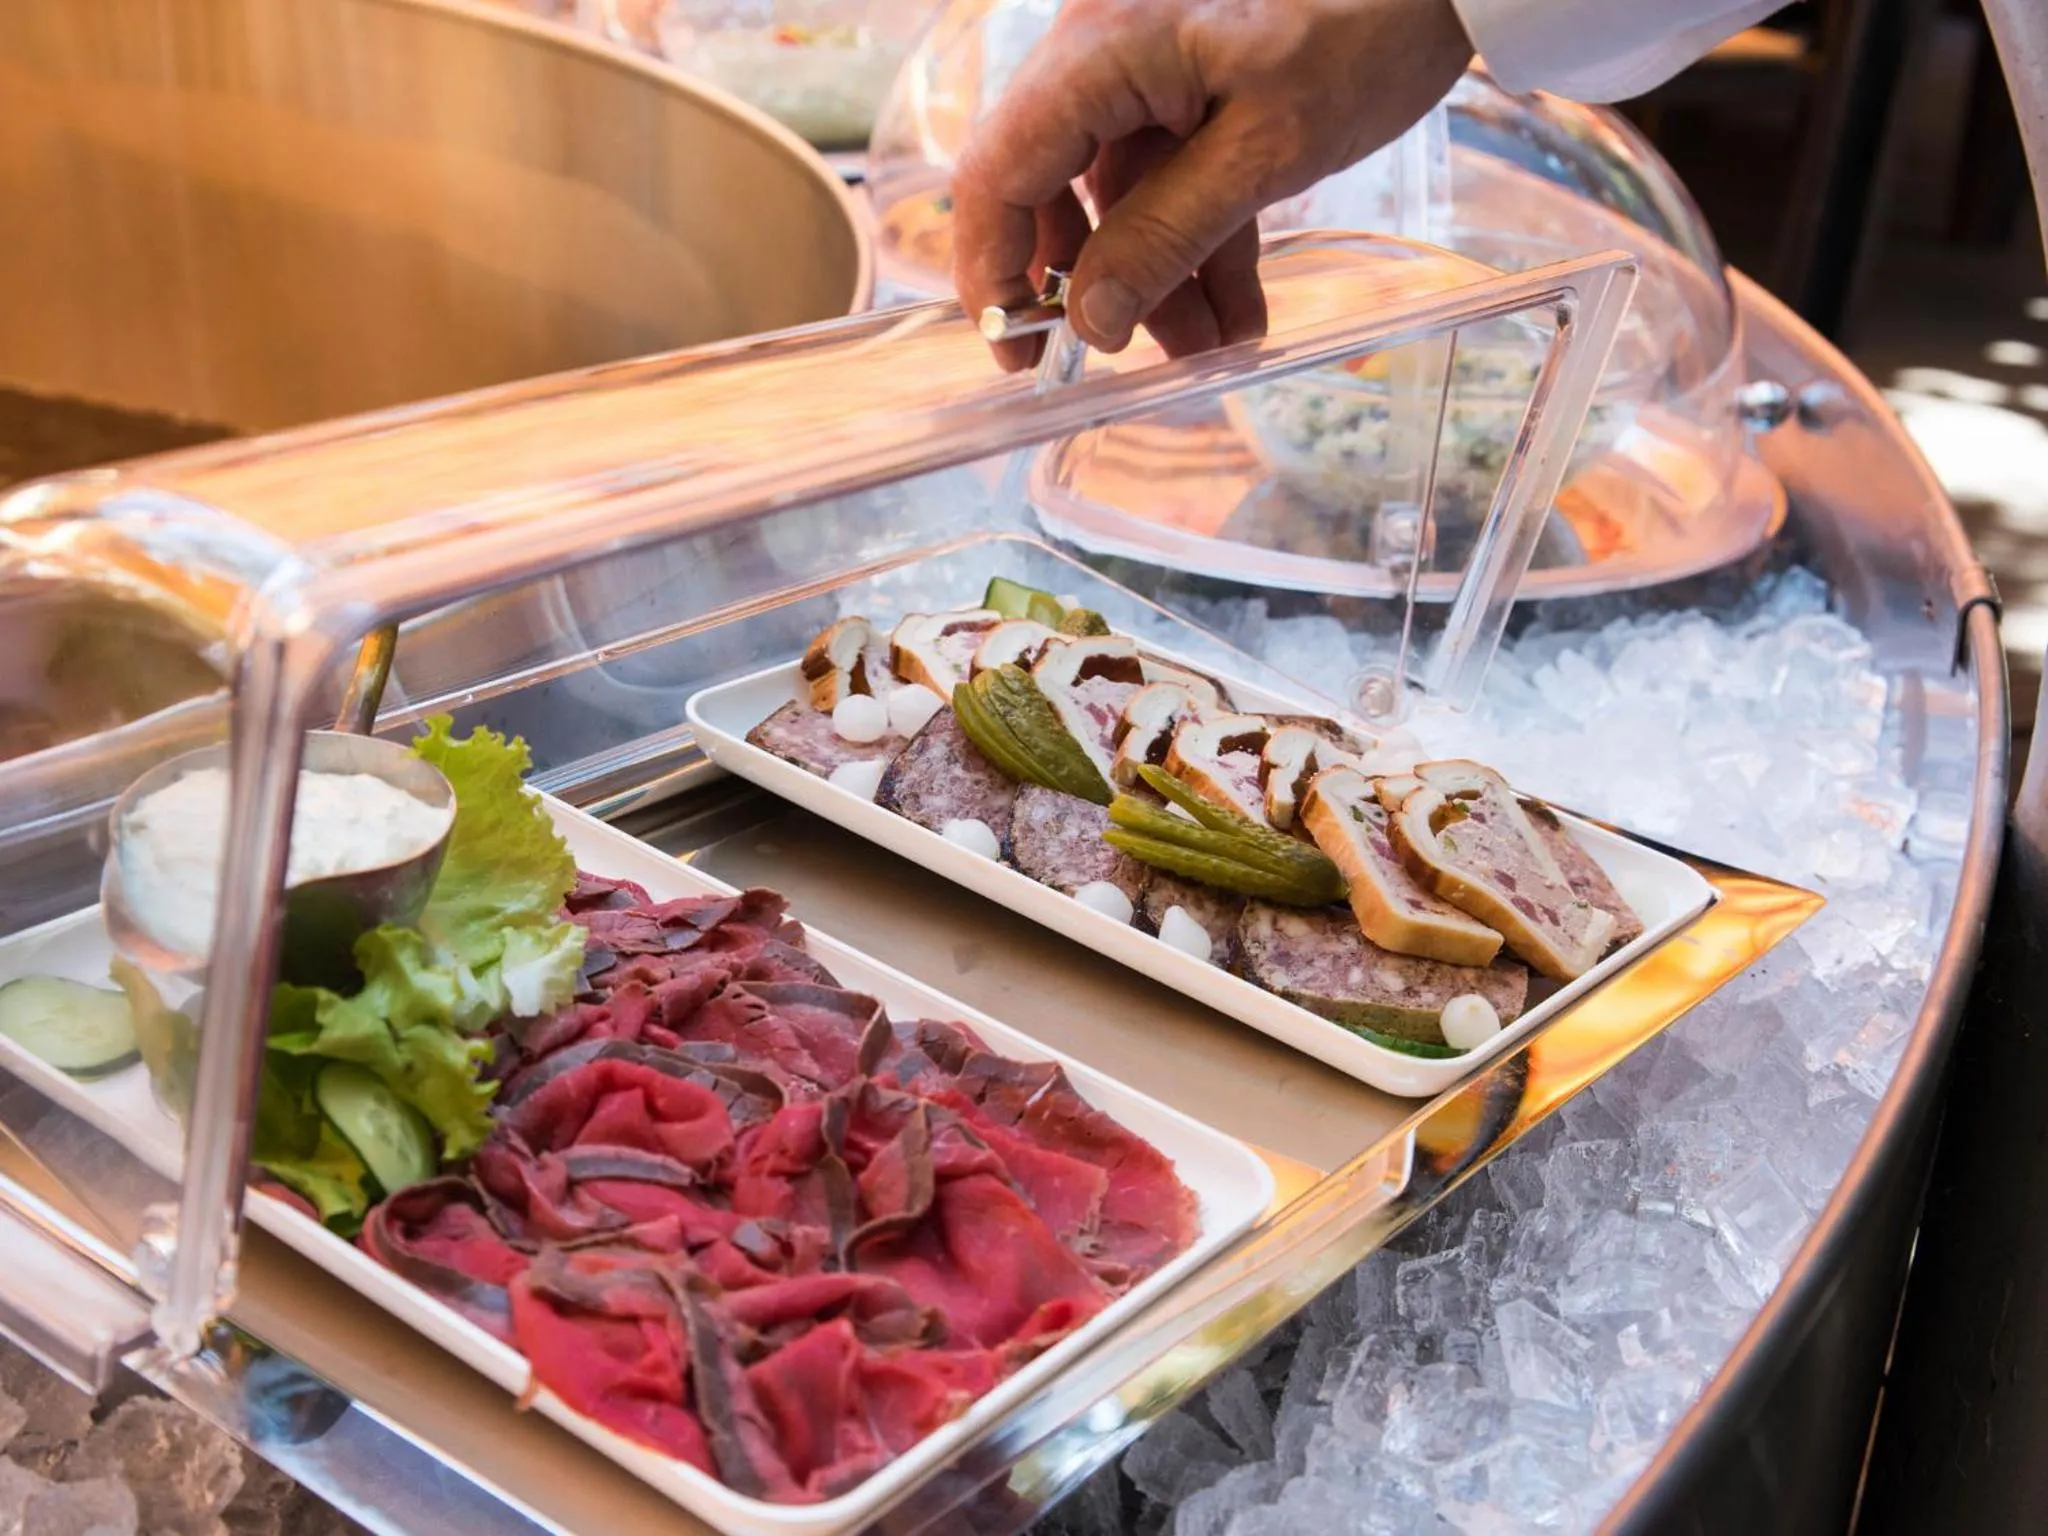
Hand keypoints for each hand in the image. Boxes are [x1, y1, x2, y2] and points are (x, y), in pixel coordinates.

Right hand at [951, 0, 1473, 368]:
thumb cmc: (1364, 29)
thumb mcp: (1265, 152)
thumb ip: (1165, 239)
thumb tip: (1089, 323)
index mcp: (1099, 51)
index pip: (997, 174)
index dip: (993, 271)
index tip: (1017, 353)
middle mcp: (1100, 54)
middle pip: (1048, 189)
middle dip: (1093, 286)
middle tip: (1124, 361)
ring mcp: (1144, 72)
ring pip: (1117, 197)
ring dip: (1157, 279)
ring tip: (1213, 347)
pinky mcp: (1189, 89)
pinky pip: (1169, 179)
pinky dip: (1198, 245)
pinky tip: (1238, 312)